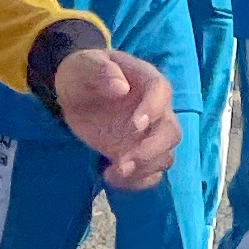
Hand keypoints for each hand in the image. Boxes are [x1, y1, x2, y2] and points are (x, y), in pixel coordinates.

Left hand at [47, 44, 180, 191]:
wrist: (76, 92)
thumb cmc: (83, 73)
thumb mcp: (84, 66)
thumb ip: (101, 71)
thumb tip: (120, 86)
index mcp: (145, 79)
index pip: (161, 91)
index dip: (153, 109)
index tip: (136, 126)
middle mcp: (155, 108)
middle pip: (171, 132)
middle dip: (151, 150)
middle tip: (124, 161)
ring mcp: (150, 134)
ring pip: (165, 156)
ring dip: (144, 169)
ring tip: (114, 172)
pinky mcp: (140, 153)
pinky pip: (151, 173)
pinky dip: (137, 181)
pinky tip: (111, 177)